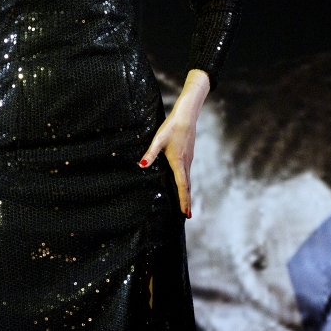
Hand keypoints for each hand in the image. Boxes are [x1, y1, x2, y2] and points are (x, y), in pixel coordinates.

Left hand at [138, 69, 210, 218]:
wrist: (187, 115)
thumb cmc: (172, 127)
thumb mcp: (159, 139)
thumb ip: (150, 153)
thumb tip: (142, 165)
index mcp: (178, 161)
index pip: (182, 185)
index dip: (183, 200)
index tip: (186, 213)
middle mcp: (186, 163)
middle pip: (187, 186)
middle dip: (187, 201)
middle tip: (187, 216)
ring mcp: (189, 159)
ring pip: (188, 180)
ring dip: (187, 193)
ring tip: (185, 205)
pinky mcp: (188, 155)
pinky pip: (187, 174)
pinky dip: (186, 184)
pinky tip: (182, 186)